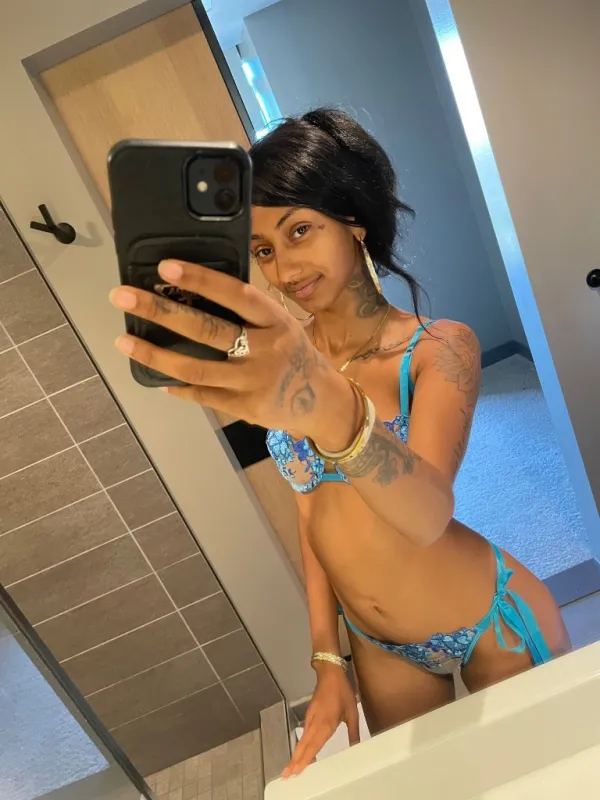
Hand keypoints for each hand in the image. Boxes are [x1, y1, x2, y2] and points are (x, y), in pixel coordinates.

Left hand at [109, 260, 354, 437]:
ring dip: (155, 354)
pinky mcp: (245, 408)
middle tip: (123, 295)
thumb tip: (192, 292)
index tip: (166, 266)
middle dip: (161, 311)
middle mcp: (266, 350)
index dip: (202, 279)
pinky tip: (156, 379)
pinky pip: (203, 395)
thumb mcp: (281, 326)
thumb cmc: (294, 355)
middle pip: (208, 330)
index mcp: (276, 322)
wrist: (323, 402)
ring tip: (123, 341)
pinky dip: (178, 386)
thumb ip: (248, 314)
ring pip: (196, 368)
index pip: (236, 295)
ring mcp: (254, 382)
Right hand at [283, 663, 359, 777]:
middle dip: (295, 760)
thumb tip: (356, 748)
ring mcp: (310, 718)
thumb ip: (353, 732)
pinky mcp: (309, 714)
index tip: (297, 770)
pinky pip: (304, 732)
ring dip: (296, 753)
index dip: (306, 759)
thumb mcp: (353, 712)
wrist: (330, 673)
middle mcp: (316, 722)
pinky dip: (300, 744)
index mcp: (327, 723)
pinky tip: (300, 750)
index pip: (314, 745)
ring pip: (302, 739)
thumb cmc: (342, 692)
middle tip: (286, 774)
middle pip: (304, 745)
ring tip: (290, 767)